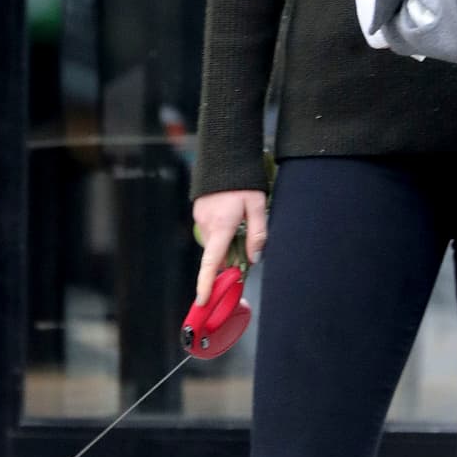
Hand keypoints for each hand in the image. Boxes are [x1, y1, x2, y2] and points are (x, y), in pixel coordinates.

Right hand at [192, 189, 267, 303]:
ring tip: (241, 224)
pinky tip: (231, 216)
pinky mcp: (199, 211)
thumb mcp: (258, 206)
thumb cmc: (244, 182)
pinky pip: (210, 230)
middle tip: (248, 250)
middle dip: (229, 258)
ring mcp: (200, 217)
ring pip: (214, 242)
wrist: (225, 156)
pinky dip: (220, 232)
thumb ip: (258, 234)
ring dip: (225, 243)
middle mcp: (207, 224)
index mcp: (221, 226)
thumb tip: (254, 258)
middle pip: (216, 254)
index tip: (202, 300)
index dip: (206, 283)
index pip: (212, 262)